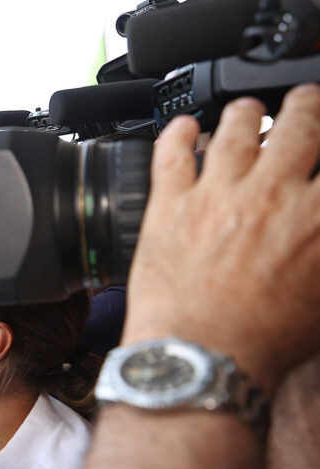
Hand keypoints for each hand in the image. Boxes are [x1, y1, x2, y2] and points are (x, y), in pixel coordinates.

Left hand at [122, 85, 319, 393]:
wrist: (201, 358)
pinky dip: (177, 134)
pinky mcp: (171, 205)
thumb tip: (318, 237)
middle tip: (307, 103)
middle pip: (302, 125)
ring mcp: (220, 194)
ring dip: (246, 113)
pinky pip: (173, 154)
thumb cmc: (264, 343)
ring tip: (247, 110)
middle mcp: (274, 193)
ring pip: (238, 129)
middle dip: (308, 106)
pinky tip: (182, 125)